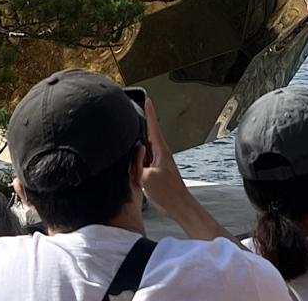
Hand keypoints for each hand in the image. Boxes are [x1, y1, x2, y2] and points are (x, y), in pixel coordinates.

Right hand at [140, 97, 191, 219]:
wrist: (178, 206)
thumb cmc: (168, 193)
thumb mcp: (147, 177)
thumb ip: (137, 163)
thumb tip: (135, 153)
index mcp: (161, 151)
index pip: (154, 126)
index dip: (150, 112)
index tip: (148, 100)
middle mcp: (160, 154)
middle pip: (147, 135)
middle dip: (140, 126)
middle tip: (133, 115)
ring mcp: (157, 163)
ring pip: (144, 149)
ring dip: (137, 146)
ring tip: (130, 144)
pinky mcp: (154, 172)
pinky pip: (142, 161)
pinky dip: (136, 161)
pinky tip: (131, 165)